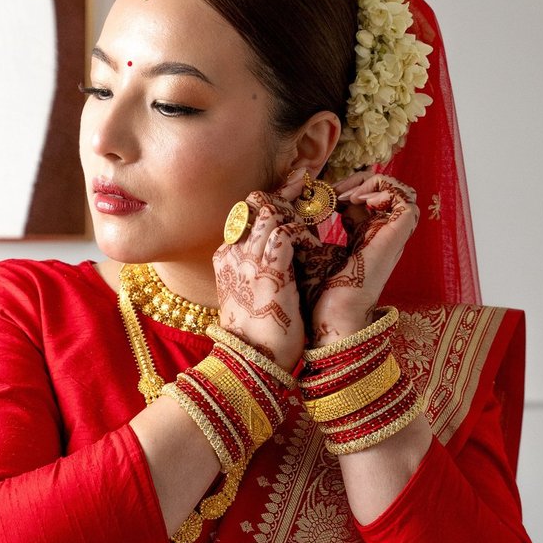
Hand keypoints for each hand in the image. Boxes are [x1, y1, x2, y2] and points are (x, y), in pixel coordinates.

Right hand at [212, 189, 308, 370]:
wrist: (252, 361)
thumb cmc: (257, 333)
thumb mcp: (250, 291)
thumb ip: (260, 266)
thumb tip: (280, 248)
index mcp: (226, 256)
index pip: (245, 214)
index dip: (269, 198)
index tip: (291, 188)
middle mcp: (233, 252)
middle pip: (254, 204)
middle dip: (282, 191)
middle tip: (305, 181)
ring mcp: (248, 259)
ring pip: (268, 211)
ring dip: (293, 203)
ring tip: (314, 197)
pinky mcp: (269, 269)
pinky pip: (284, 230)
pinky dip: (301, 225)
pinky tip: (316, 226)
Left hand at [309, 172, 419, 342]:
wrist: (334, 313)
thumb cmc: (319, 289)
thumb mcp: (310, 243)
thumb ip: (312, 220)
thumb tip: (304, 194)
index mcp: (364, 236)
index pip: (364, 198)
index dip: (345, 188)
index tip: (320, 195)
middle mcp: (382, 233)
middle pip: (383, 189)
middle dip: (357, 180)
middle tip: (332, 190)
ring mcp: (392, 235)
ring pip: (397, 190)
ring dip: (370, 183)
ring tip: (345, 196)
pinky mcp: (398, 235)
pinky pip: (404, 199)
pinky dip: (381, 190)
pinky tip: (355, 202)